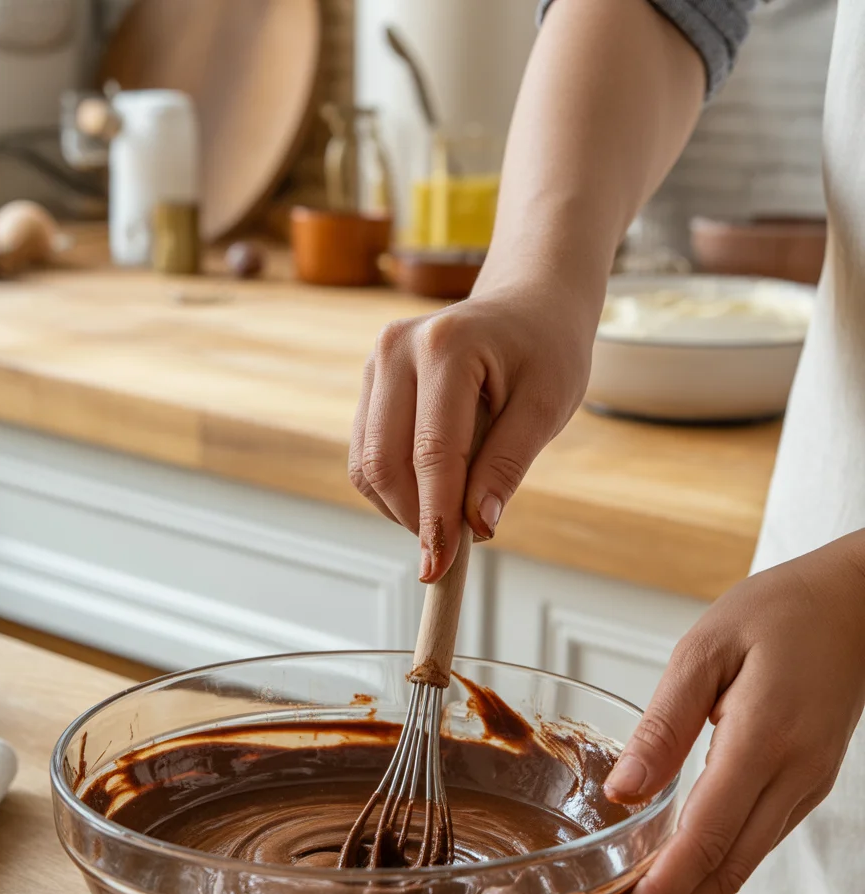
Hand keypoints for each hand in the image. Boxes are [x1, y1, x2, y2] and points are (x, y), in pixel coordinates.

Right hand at [348, 278, 599, 581]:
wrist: (528, 305)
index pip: (433, 452)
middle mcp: (398, 348)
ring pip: (366, 463)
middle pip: (384, 461)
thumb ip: (508, 465)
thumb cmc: (546, 352)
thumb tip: (478, 526)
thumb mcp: (547, 407)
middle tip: (451, 552)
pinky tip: (431, 493)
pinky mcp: (371, 380)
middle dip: (413, 517)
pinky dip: (393, 488)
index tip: (439, 568)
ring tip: (448, 517)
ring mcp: (377, 362)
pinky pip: (365, 453)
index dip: (435, 517)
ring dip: (400, 507)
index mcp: (448, 347)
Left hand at [593, 531, 864, 893]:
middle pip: (725, 871)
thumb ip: (665, 722)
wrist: (853, 605)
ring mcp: (804, 787)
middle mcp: (792, 777)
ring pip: (741, 867)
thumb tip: (624, 791)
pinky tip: (675, 882)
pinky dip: (709, 874)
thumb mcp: (706, 648)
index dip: (661, 891)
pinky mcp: (803, 786)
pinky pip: (753, 844)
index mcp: (765, 738)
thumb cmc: (778, 613)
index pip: (708, 836)